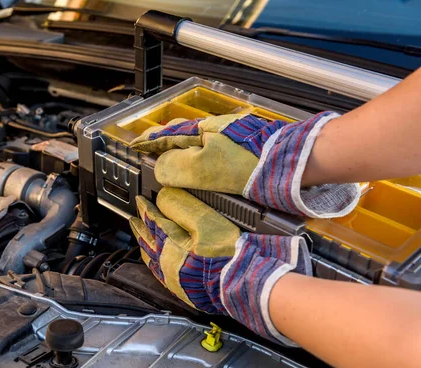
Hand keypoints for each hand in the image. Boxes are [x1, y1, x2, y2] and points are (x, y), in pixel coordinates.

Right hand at [130, 112, 359, 217]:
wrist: (296, 165)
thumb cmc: (254, 164)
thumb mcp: (207, 167)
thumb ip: (179, 166)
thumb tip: (160, 169)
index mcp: (203, 131)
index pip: (167, 135)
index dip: (149, 143)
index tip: (136, 147)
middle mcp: (217, 131)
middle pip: (183, 135)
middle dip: (166, 142)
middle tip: (152, 151)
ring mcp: (233, 139)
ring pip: (200, 142)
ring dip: (185, 149)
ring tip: (174, 160)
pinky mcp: (247, 150)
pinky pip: (216, 152)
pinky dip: (203, 159)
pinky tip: (207, 170)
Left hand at [130, 187, 310, 345]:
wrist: (244, 286)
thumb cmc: (229, 256)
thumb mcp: (207, 222)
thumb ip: (183, 208)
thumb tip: (164, 198)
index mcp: (171, 245)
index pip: (154, 222)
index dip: (146, 209)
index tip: (141, 200)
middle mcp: (168, 264)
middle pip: (149, 242)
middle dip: (141, 228)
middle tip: (134, 219)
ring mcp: (175, 280)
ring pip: (152, 260)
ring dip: (145, 246)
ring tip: (141, 239)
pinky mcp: (184, 292)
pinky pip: (161, 275)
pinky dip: (155, 265)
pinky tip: (158, 265)